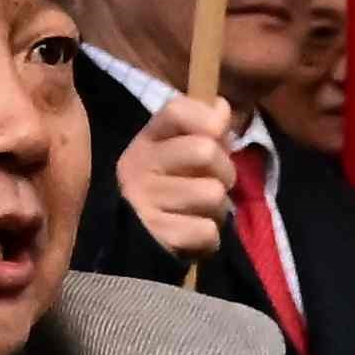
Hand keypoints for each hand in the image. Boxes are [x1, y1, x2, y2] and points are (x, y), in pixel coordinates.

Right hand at [109, 96, 237, 268]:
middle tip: (215, 185)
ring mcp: (143, 201)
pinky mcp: (155, 236)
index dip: (207, 118)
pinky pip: (208, 231)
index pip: (176, 110)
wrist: (129, 247)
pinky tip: (193, 236)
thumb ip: (204, 129)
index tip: (217, 135)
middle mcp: (138, 165)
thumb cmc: (166, 192)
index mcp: (146, 141)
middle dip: (225, 172)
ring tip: (201, 213)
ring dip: (218, 210)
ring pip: (213, 194)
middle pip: (205, 151)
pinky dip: (209, 239)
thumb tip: (223, 107)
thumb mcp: (177, 154)